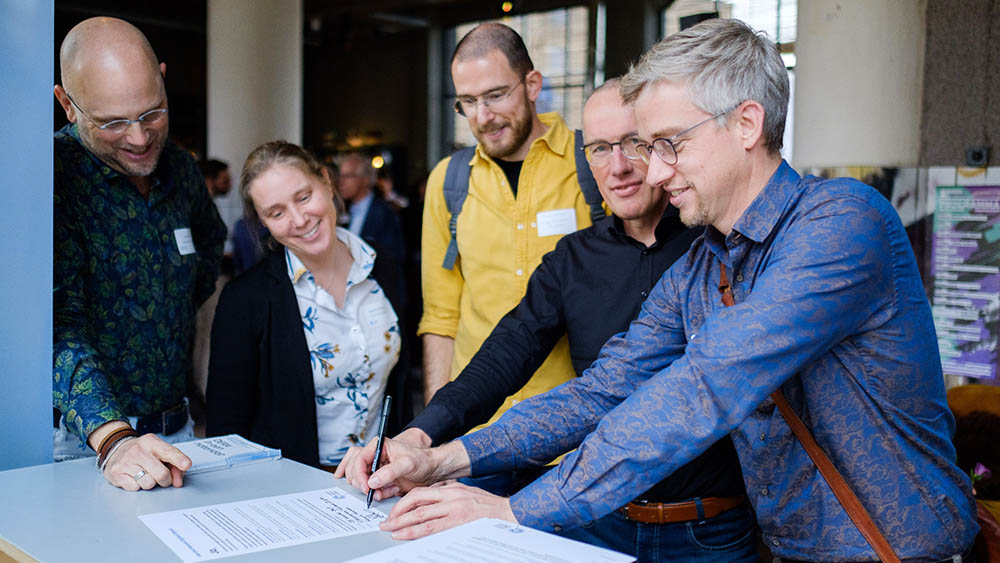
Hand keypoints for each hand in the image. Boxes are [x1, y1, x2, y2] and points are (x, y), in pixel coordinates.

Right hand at [102, 434, 191, 490]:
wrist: (115, 448)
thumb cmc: (142, 451)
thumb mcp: (158, 450)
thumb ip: (173, 463)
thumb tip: (178, 481)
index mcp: (151, 442)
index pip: (169, 451)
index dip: (180, 460)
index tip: (186, 465)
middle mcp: (138, 451)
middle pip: (161, 473)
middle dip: (166, 480)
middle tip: (164, 478)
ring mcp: (126, 463)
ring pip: (149, 484)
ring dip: (151, 484)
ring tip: (147, 475)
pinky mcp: (117, 475)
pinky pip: (135, 488)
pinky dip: (138, 486)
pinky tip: (135, 478)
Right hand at [366, 440, 471, 501]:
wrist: (430, 471)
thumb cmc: (422, 461)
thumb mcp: (407, 464)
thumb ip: (389, 472)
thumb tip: (372, 481)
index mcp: (378, 446)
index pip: (358, 459)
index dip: (359, 475)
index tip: (366, 487)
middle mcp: (374, 456)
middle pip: (355, 471)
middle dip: (365, 484)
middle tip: (378, 491)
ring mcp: (375, 469)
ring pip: (361, 482)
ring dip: (374, 490)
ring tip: (391, 488)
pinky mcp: (378, 480)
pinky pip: (370, 490)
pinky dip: (379, 493)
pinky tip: (391, 490)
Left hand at [380, 482, 515, 539]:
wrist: (509, 514)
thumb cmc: (489, 507)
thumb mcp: (467, 493)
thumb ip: (449, 494)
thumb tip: (431, 497)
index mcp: (451, 489)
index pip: (420, 492)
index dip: (403, 502)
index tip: (395, 512)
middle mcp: (450, 496)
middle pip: (416, 501)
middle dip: (397, 512)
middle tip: (386, 523)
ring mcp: (454, 509)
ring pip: (420, 515)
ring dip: (401, 523)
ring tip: (389, 530)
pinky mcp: (457, 523)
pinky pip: (430, 528)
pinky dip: (414, 532)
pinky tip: (403, 536)